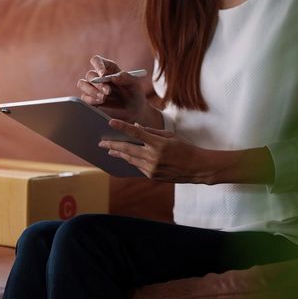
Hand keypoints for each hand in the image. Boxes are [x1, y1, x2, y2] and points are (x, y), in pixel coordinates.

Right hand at [76, 55, 154, 124]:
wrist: (134, 110)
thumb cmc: (135, 93)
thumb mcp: (135, 84)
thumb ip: (126, 77)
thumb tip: (113, 77)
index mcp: (108, 68)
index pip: (96, 61)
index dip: (98, 65)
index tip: (103, 74)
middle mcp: (98, 77)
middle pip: (90, 75)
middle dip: (98, 83)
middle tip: (108, 91)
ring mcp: (93, 88)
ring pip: (83, 84)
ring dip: (92, 91)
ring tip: (104, 98)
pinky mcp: (91, 99)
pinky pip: (84, 97)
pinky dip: (91, 99)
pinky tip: (101, 102)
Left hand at [100, 119, 275, 184]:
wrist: (196, 168)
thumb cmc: (184, 148)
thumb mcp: (169, 135)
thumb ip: (151, 132)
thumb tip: (136, 128)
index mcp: (158, 143)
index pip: (136, 133)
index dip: (122, 126)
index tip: (110, 122)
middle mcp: (153, 157)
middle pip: (128, 149)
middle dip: (113, 144)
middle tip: (101, 142)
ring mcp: (151, 168)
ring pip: (130, 159)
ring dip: (119, 154)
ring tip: (109, 150)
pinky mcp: (152, 176)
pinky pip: (138, 166)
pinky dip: (132, 160)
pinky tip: (125, 157)